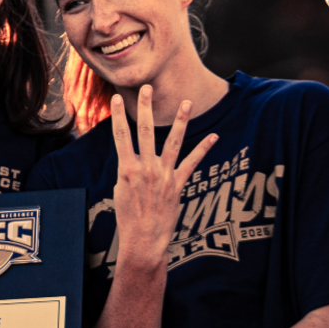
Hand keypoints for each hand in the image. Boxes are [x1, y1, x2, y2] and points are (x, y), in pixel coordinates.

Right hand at [110, 87, 216, 268]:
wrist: (143, 239)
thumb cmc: (128, 216)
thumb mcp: (120, 190)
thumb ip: (127, 170)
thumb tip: (132, 158)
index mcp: (126, 169)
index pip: (120, 136)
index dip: (117, 115)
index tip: (115, 98)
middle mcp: (145, 168)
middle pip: (144, 131)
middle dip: (144, 108)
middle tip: (147, 88)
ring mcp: (163, 175)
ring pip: (172, 142)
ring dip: (179, 120)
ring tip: (186, 102)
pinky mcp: (178, 184)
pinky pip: (193, 163)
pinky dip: (204, 149)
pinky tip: (213, 137)